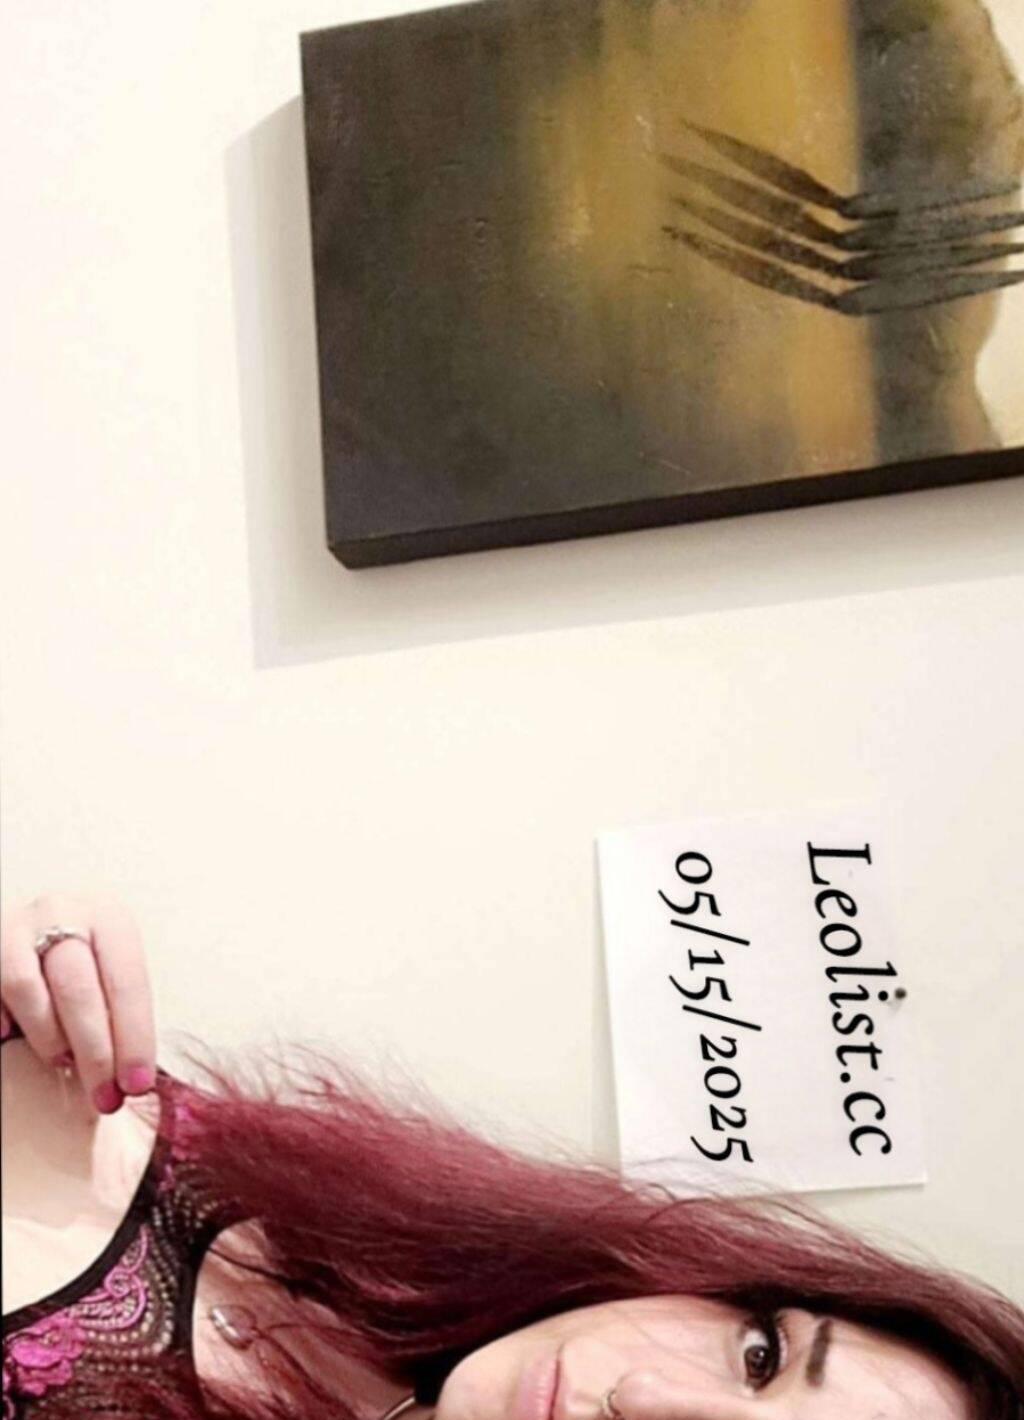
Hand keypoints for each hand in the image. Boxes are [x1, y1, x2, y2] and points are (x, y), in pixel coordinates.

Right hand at [0, 894, 155, 1112]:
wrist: (38, 930)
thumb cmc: (84, 962)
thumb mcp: (110, 972)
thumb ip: (119, 1012)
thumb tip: (133, 1079)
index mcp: (109, 918)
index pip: (126, 982)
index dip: (134, 1038)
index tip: (137, 1084)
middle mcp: (62, 913)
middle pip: (79, 989)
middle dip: (95, 1052)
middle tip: (104, 1097)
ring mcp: (16, 927)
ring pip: (29, 991)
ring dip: (50, 1039)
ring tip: (62, 1063)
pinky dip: (5, 1021)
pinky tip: (13, 1038)